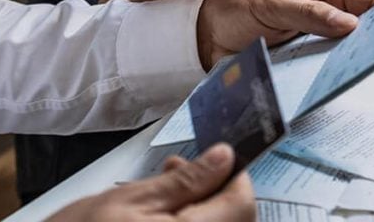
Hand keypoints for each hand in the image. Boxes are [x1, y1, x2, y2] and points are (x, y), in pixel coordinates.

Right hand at [47, 144, 253, 221]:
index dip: (234, 176)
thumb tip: (225, 158)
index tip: (214, 159)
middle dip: (214, 190)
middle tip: (179, 169)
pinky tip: (161, 217)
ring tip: (163, 192)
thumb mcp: (129, 200)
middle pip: (235, 219)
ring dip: (201, 208)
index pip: (243, 204)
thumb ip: (185, 181)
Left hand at [196, 0, 373, 69]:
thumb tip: (349, 24)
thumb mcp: (272, 6)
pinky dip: (332, 76)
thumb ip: (308, 14)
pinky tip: (337, 81)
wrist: (206, 40)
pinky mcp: (302, 67)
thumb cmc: (238, 12)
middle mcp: (320, 20)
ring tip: (367, 65)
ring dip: (354, 58)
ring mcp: (312, 45)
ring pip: (343, 52)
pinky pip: (323, 71)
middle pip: (357, 28)